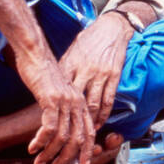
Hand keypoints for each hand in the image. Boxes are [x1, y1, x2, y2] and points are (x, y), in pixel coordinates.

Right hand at [12, 45, 96, 163]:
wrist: (35, 53)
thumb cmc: (44, 73)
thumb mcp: (59, 92)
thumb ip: (64, 107)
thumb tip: (62, 126)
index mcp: (81, 102)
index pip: (89, 132)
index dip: (87, 151)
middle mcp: (77, 103)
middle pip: (79, 138)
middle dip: (68, 158)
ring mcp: (65, 101)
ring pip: (63, 136)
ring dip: (50, 153)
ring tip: (39, 161)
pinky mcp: (51, 99)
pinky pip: (49, 127)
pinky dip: (41, 140)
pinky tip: (32, 147)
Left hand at [59, 10, 133, 129]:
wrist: (111, 27)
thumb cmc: (89, 39)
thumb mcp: (71, 52)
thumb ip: (64, 69)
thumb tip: (54, 85)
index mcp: (69, 65)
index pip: (59, 91)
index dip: (54, 109)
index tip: (49, 124)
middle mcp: (83, 70)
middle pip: (74, 101)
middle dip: (70, 119)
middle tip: (64, 136)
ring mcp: (99, 74)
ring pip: (92, 104)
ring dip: (88, 122)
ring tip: (82, 134)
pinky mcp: (113, 75)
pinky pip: (108, 99)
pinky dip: (103, 114)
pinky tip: (98, 123)